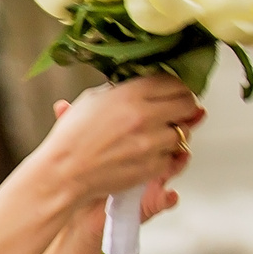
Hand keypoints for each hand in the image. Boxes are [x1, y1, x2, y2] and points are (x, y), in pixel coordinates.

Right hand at [44, 78, 199, 212]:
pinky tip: (149, 152)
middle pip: (187, 105)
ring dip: (175, 132)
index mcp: (131, 94)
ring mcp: (151, 142)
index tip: (174, 91)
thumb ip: (123, 89)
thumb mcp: (93, 99)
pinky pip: (173, 157)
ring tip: (157, 134)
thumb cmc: (72, 137)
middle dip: (184, 107)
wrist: (64, 171)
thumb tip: (145, 86)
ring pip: (184, 132)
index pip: (174, 82)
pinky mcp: (153, 166)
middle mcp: (145, 116)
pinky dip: (165, 155)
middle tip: (176, 110)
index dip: (177, 86)